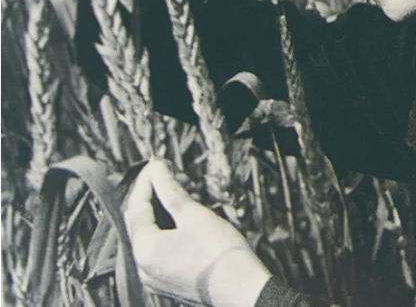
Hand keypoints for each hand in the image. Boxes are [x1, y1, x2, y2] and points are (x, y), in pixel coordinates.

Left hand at [125, 160, 271, 306]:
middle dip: (155, 195)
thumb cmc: (218, 253)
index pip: (137, 206)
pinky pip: (160, 249)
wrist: (241, 289)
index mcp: (144, 250)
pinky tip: (184, 216)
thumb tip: (157, 169)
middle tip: (170, 174)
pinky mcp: (169, 281)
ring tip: (183, 192)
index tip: (157, 163)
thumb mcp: (193, 214)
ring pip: (152, 234)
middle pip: (141, 221)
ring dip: (163, 211)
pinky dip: (168, 229)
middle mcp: (143, 267)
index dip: (146, 181)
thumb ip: (170, 190)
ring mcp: (155, 277)